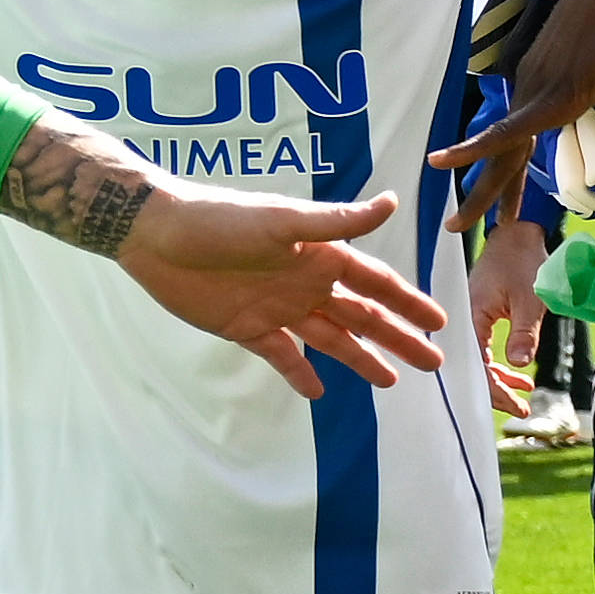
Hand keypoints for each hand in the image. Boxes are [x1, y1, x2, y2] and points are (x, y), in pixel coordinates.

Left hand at [99, 173, 457, 392]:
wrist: (155, 235)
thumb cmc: (219, 219)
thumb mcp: (282, 221)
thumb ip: (336, 221)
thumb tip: (392, 201)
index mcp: (320, 255)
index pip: (376, 283)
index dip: (408, 303)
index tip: (440, 323)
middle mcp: (306, 282)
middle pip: (362, 315)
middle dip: (398, 337)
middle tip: (433, 363)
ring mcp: (277, 307)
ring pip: (330, 338)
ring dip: (360, 358)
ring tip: (389, 381)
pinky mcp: (245, 327)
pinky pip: (281, 354)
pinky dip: (300, 373)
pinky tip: (317, 392)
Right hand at [418, 0, 594, 232]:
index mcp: (555, 95)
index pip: (508, 132)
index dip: (473, 151)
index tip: (435, 165)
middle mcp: (533, 90)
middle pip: (500, 148)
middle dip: (479, 191)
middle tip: (456, 228)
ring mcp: (530, 80)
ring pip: (507, 135)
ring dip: (495, 174)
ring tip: (492, 213)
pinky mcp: (535, 72)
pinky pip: (515, 117)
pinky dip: (506, 146)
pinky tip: (509, 161)